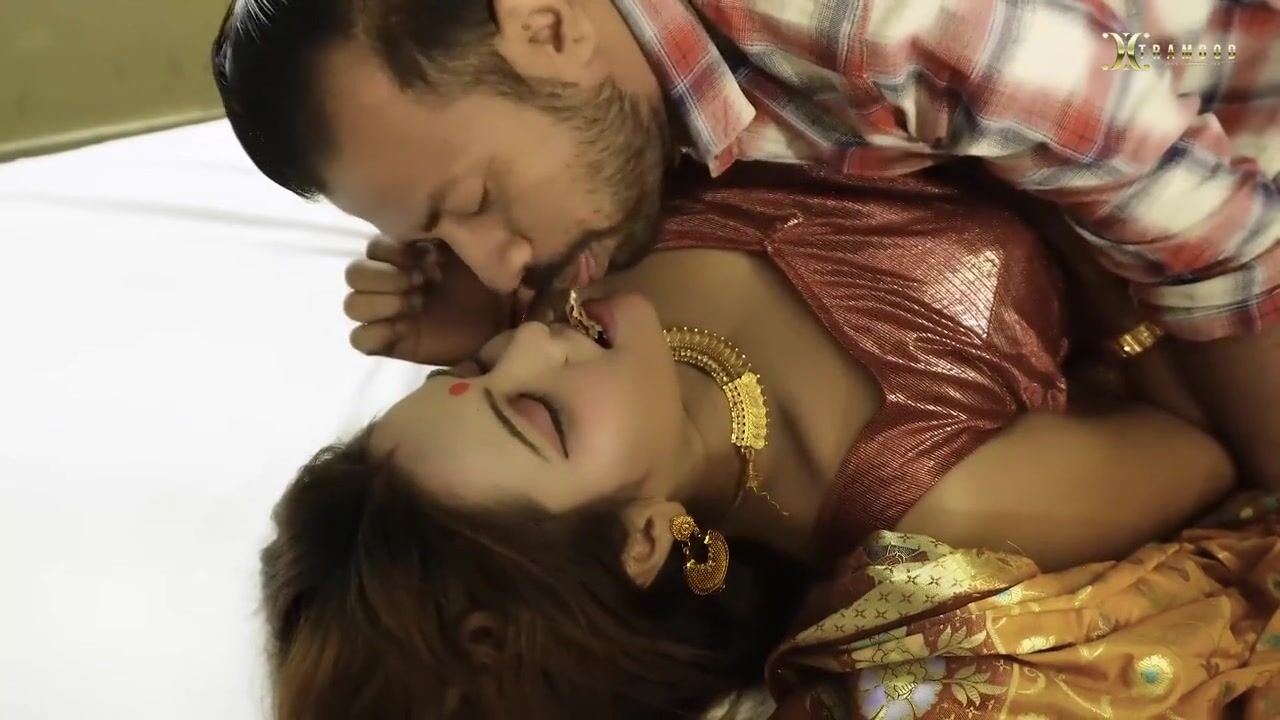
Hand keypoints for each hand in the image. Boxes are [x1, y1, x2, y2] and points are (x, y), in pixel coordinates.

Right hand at [344, 236, 509, 365]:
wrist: (505, 322)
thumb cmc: (491, 283)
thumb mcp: (478, 249)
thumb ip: (459, 231)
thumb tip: (452, 216)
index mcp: (406, 255)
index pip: (373, 248)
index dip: (393, 253)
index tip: (429, 258)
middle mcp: (390, 281)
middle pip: (354, 274)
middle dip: (384, 278)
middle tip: (421, 284)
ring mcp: (388, 313)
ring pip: (351, 305)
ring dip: (380, 304)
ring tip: (416, 307)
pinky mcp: (391, 342)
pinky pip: (359, 339)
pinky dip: (376, 334)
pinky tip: (404, 330)